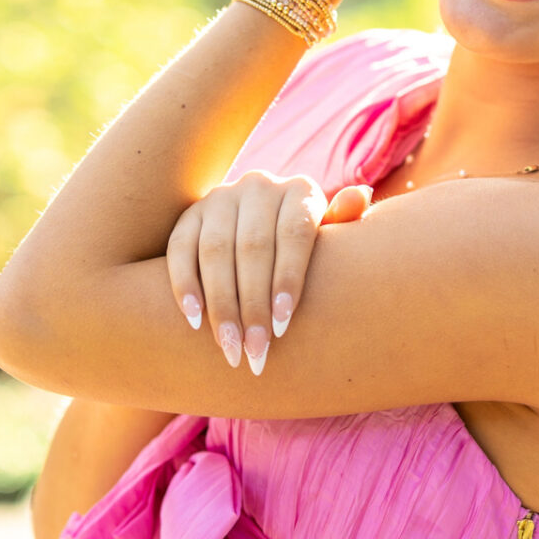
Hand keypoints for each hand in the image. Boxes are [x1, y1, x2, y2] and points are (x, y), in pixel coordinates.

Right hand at [166, 171, 373, 375]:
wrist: (263, 224)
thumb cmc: (307, 245)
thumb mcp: (329, 233)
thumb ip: (343, 219)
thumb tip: (359, 197)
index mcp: (300, 190)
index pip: (294, 235)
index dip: (288, 280)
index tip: (283, 327)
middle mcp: (259, 186)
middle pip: (253, 248)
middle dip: (253, 306)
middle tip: (255, 352)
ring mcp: (221, 197)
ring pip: (215, 252)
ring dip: (221, 304)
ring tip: (229, 347)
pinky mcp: (190, 214)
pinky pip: (180, 249)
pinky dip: (185, 285)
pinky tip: (194, 320)